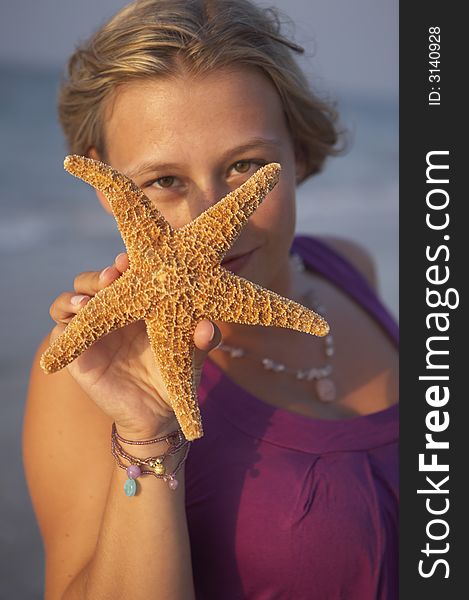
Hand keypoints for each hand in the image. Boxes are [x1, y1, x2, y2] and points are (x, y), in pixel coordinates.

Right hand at [48, 253, 221, 437]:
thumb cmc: (176, 375)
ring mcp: (93, 330)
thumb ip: (203, 340)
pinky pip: (60, 329)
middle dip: (100, 274)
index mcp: (140, 303)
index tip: (131, 260)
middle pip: (96, 280)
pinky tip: (78, 318)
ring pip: (73, 298)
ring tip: (91, 297)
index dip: (126, 264)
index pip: (126, 274)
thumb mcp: (193, 355)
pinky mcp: (78, 352)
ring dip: (79, 292)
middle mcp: (114, 311)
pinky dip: (65, 319)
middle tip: (113, 275)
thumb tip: (207, 328)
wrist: (159, 414)